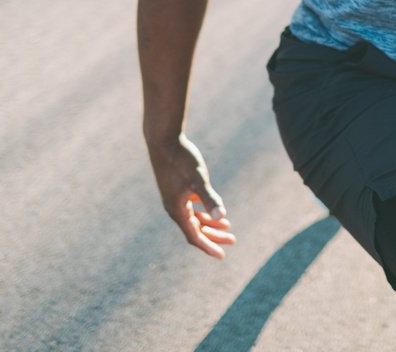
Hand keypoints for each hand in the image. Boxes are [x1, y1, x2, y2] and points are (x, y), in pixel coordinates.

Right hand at [146, 133, 235, 258]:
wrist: (163, 140)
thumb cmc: (181, 159)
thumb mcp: (198, 179)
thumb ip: (210, 199)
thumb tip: (222, 218)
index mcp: (177, 210)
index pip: (194, 237)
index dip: (208, 246)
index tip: (222, 256)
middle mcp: (174, 208)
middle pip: (196, 230)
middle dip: (214, 237)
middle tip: (233, 241)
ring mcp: (176, 198)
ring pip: (195, 219)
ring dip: (211, 224)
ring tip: (228, 227)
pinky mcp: (178, 188)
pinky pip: (192, 207)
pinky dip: (204, 212)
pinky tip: (215, 211)